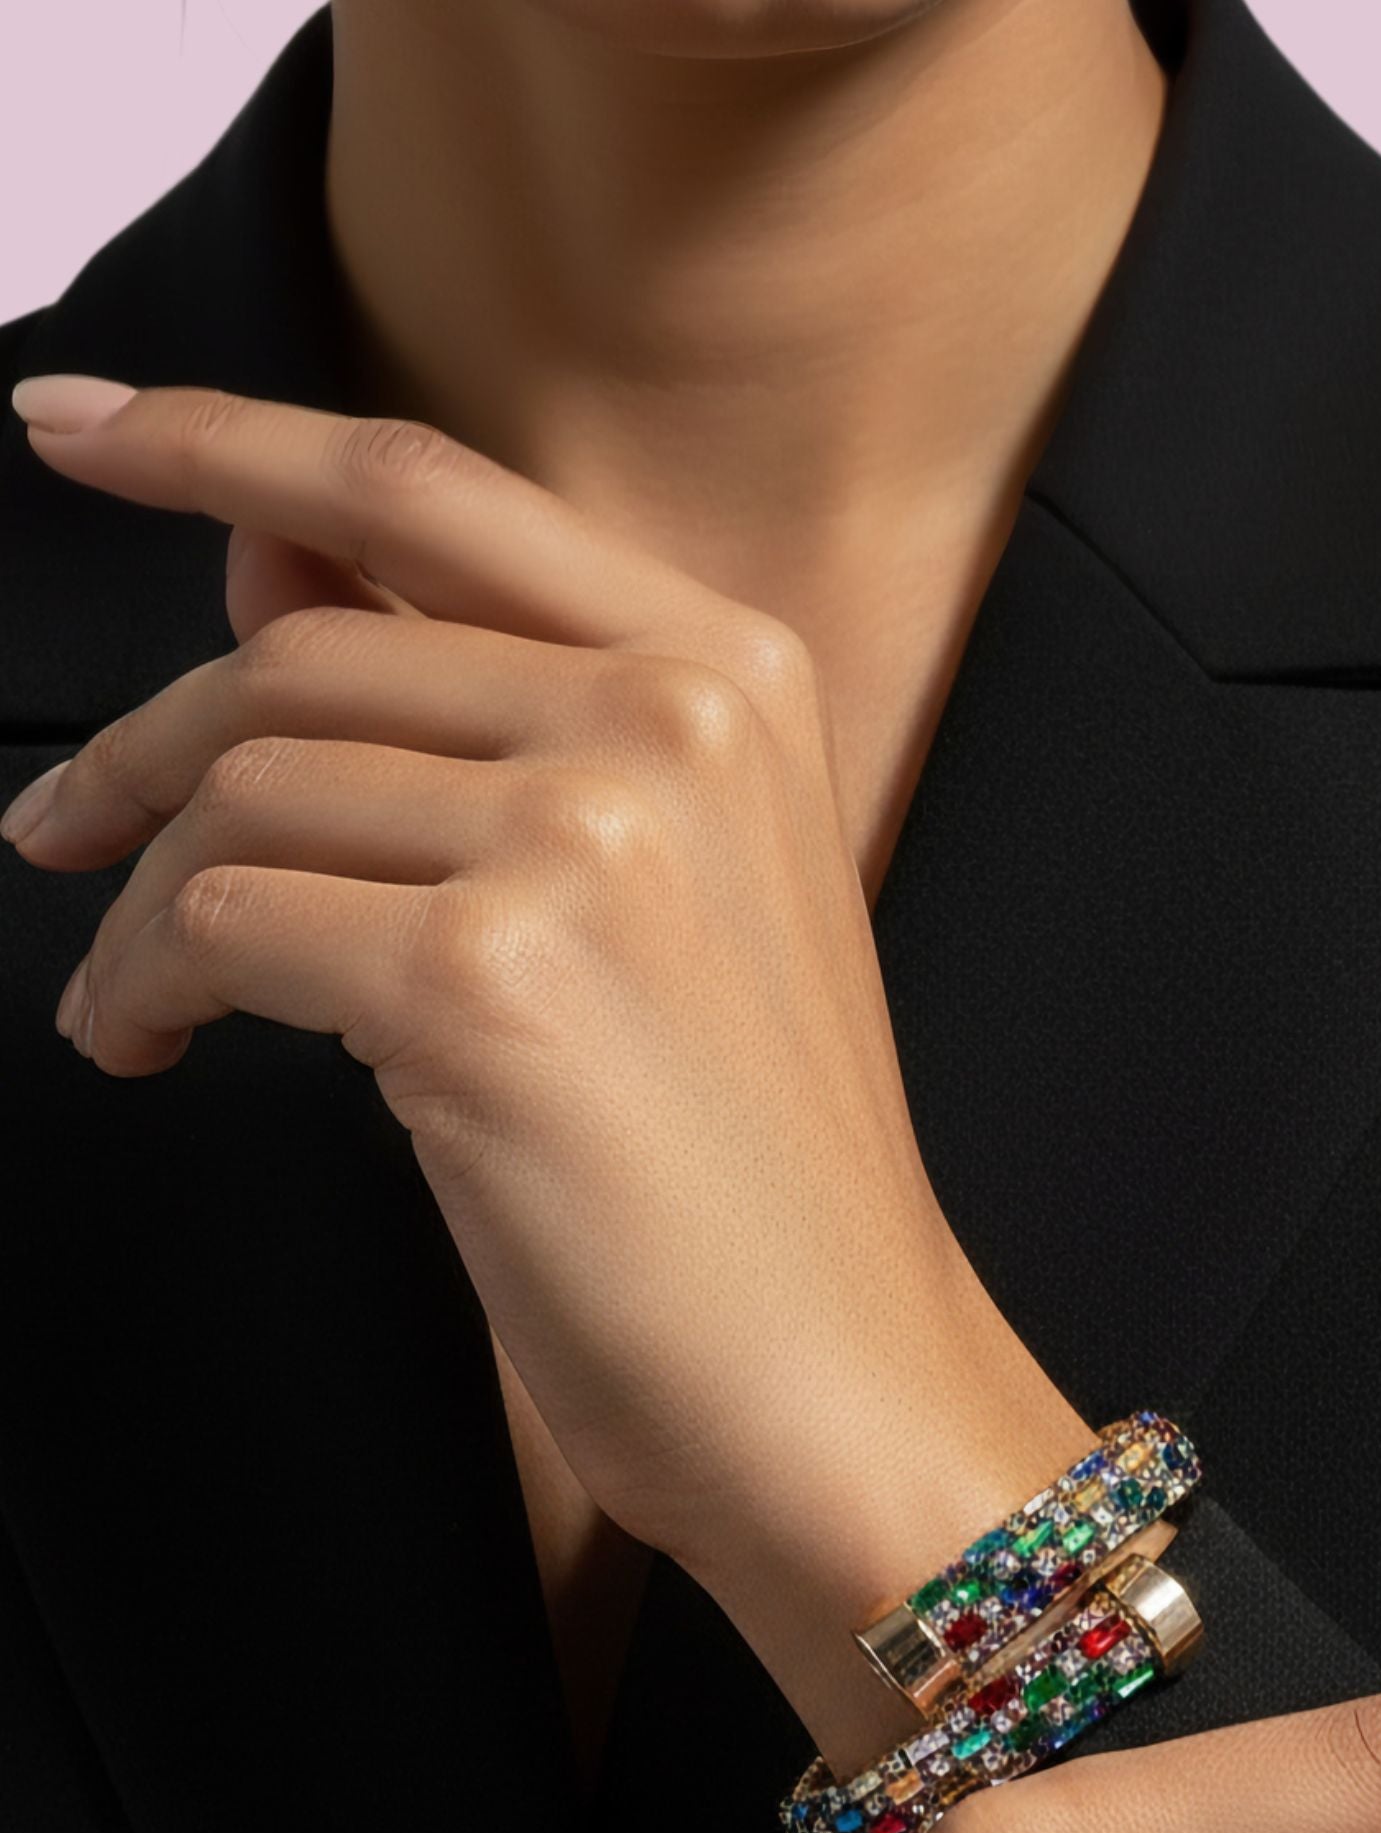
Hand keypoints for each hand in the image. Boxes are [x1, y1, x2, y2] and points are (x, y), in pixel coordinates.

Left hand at [3, 375, 1101, 1767]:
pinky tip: (150, 1045)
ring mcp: (585, 843)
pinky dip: (144, 987)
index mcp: (728, 673)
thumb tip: (258, 566)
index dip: (222, 441)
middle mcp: (669, 721)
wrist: (842, 1390)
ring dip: (140, 901)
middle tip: (61, 836)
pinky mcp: (487, 985)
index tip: (80, 434)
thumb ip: (470, 717)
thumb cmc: (749, 1186)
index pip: (423, 491)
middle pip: (300, 656)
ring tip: (132, 1000)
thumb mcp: (644, 902)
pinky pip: (222, 926)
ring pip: (244, 794)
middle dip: (141, 751)